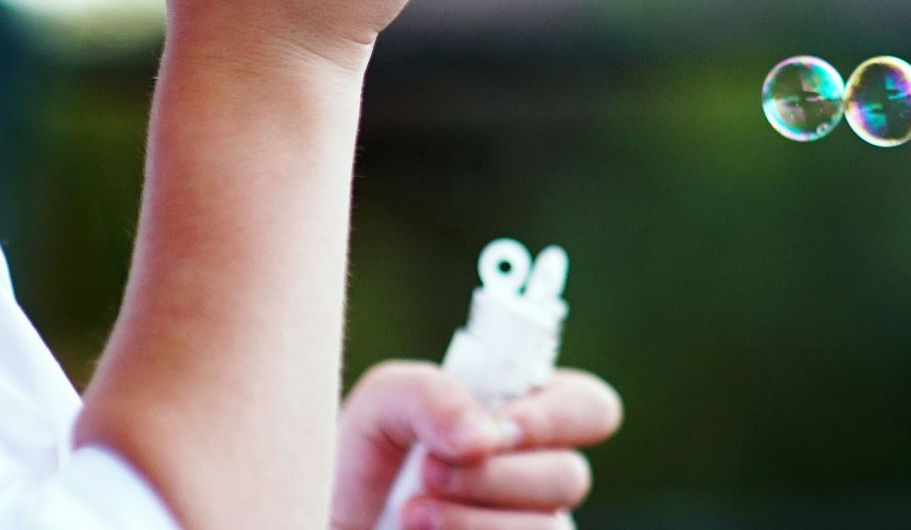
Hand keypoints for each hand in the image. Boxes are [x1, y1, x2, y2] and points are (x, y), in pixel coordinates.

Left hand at [330, 361, 623, 529]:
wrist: (318, 514)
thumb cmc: (356, 463)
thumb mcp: (381, 405)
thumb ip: (432, 393)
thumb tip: (484, 435)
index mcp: (525, 420)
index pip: (591, 408)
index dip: (554, 417)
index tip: (491, 429)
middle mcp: (537, 479)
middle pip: (570, 476)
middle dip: (495, 475)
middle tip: (428, 472)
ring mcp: (525, 529)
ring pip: (549, 529)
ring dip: (473, 521)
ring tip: (411, 514)